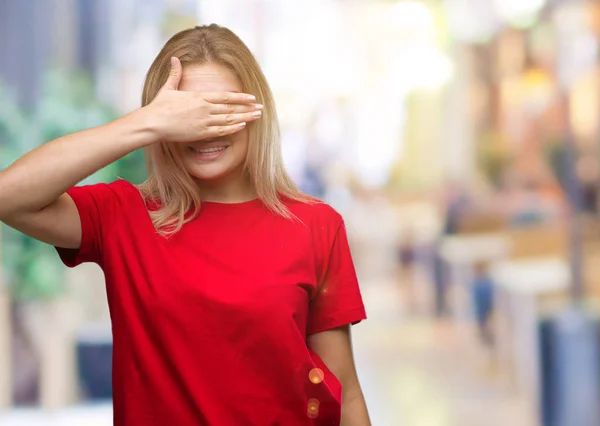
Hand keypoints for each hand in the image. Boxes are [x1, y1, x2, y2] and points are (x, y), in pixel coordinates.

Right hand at [143, 57, 261, 142]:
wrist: (153, 123)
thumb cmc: (159, 106)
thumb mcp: (168, 88)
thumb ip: (175, 74)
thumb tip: (174, 58)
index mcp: (199, 97)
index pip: (225, 96)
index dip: (240, 97)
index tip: (252, 97)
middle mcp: (205, 108)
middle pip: (231, 108)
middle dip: (248, 108)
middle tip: (261, 108)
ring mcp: (204, 121)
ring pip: (229, 120)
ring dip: (245, 118)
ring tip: (257, 117)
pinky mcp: (200, 133)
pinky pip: (221, 131)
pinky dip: (233, 129)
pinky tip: (243, 126)